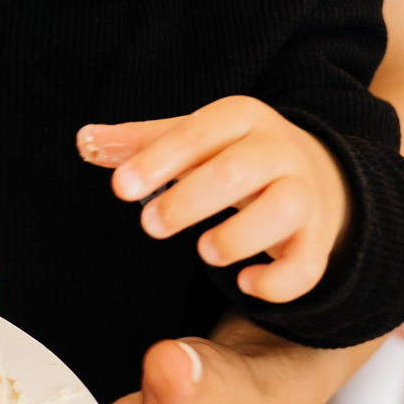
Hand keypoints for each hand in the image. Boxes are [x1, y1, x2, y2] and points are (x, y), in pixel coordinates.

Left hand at [79, 97, 349, 303]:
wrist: (319, 174)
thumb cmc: (237, 155)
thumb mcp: (194, 138)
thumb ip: (141, 143)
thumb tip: (85, 140)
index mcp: (241, 119)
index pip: (199, 132)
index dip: (159, 159)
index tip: (120, 187)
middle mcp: (278, 152)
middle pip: (240, 169)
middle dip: (191, 198)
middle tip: (151, 224)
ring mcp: (303, 196)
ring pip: (284, 209)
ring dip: (239, 235)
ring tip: (203, 251)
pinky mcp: (316, 240)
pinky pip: (307, 264)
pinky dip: (279, 281)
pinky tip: (246, 284)